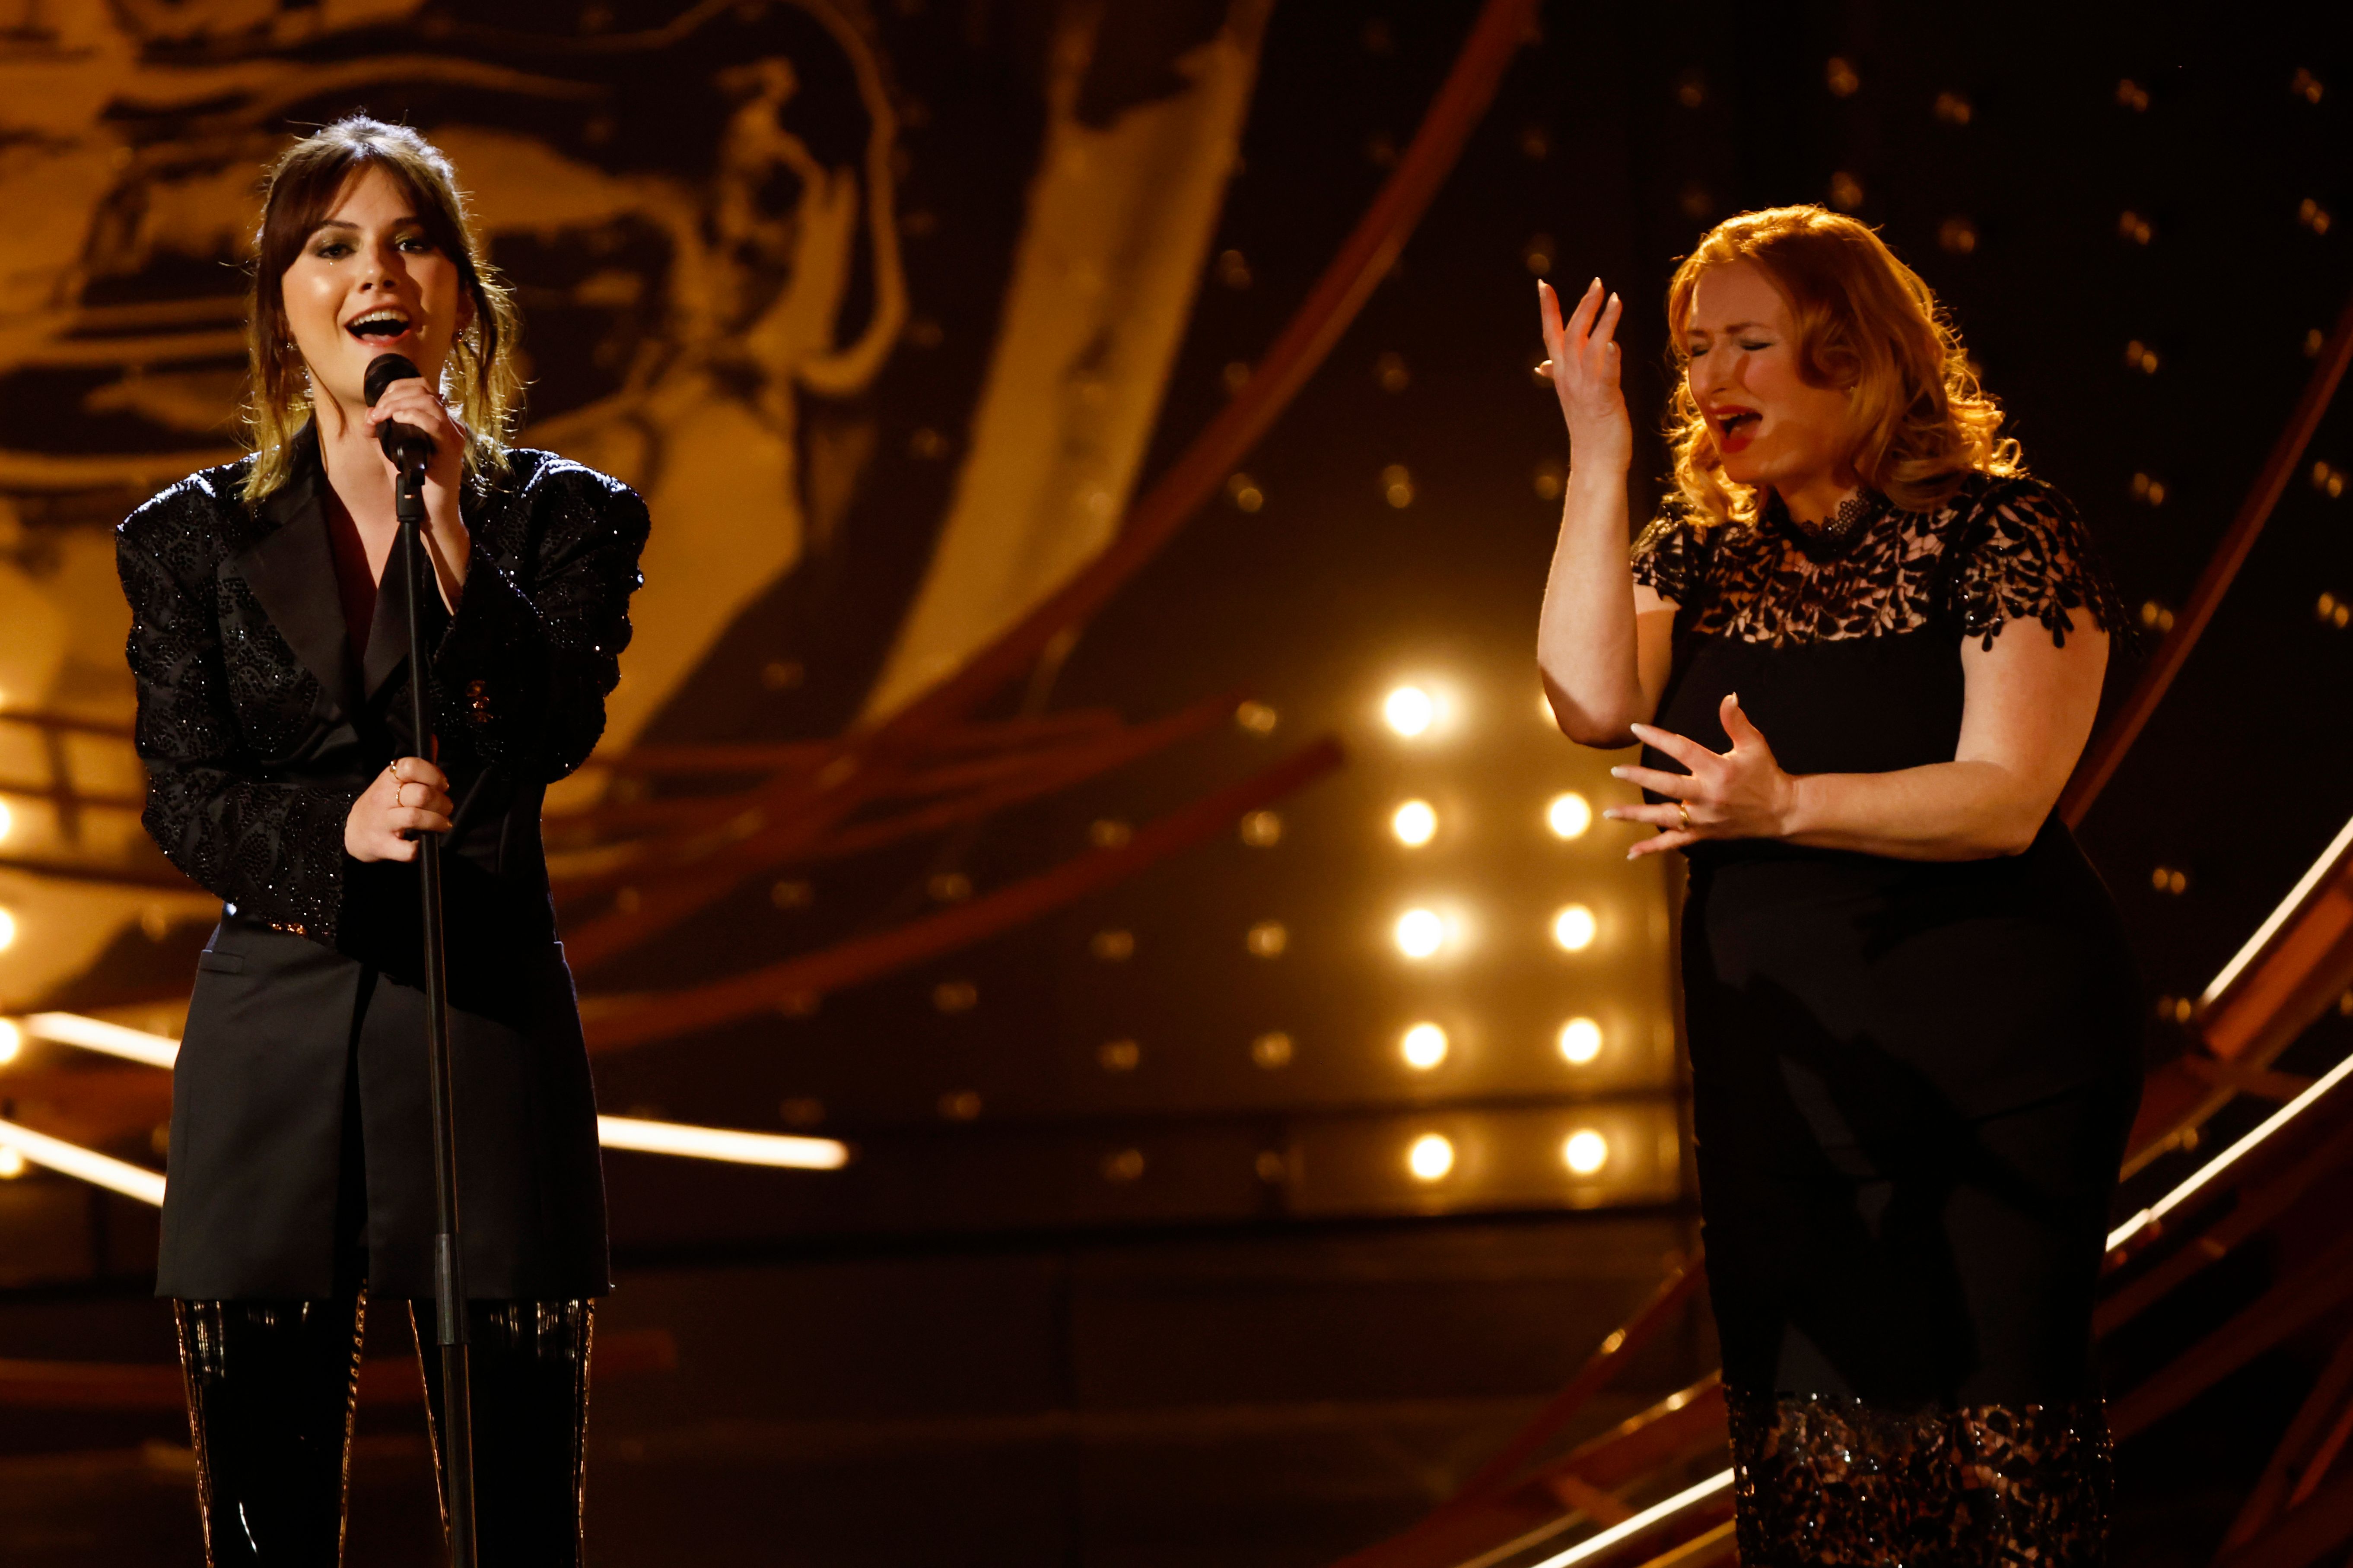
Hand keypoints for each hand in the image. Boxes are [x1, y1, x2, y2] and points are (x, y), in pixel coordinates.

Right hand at [346, 755, 453, 862]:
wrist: (353, 833)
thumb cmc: (382, 805)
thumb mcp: (394, 781)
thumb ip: (417, 764)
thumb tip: (433, 740)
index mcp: (388, 779)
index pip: (410, 766)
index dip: (433, 773)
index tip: (442, 784)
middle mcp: (383, 799)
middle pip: (420, 794)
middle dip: (442, 802)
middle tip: (445, 808)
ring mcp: (382, 823)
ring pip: (415, 817)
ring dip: (436, 822)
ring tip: (442, 824)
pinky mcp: (383, 846)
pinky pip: (406, 849)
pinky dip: (419, 848)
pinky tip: (422, 843)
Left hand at [364, 374, 471, 597]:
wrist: (430, 513)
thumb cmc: (415, 486)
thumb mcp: (392, 453)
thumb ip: (381, 433)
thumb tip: (368, 416)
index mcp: (437, 422)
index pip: (420, 389)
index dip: (395, 390)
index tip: (376, 407)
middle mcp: (448, 424)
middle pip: (424, 389)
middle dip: (393, 396)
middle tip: (376, 413)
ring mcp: (452, 435)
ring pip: (428, 401)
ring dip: (398, 404)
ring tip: (382, 416)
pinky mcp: (451, 448)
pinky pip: (434, 422)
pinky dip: (413, 415)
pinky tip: (397, 419)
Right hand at [1538, 277, 1632, 471]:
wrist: (1595, 462)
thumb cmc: (1589, 428)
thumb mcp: (1573, 397)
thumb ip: (1560, 375)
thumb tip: (1543, 365)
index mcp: (1562, 375)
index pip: (1550, 335)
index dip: (1547, 310)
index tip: (1543, 285)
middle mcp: (1569, 378)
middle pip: (1571, 334)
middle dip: (1583, 306)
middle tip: (1597, 282)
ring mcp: (1585, 389)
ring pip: (1588, 348)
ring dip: (1602, 321)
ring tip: (1615, 298)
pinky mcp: (1604, 401)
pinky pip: (1605, 375)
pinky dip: (1609, 357)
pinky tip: (1614, 341)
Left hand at [1602, 694, 1798, 858]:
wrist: (1782, 811)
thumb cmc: (1766, 773)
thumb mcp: (1754, 744)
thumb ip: (1736, 722)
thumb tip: (1728, 697)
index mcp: (1718, 770)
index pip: (1682, 750)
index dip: (1658, 738)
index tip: (1636, 728)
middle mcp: (1708, 795)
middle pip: (1668, 786)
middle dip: (1640, 778)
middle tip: (1616, 771)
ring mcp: (1704, 818)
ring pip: (1665, 817)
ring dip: (1636, 816)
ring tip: (1609, 812)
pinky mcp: (1704, 834)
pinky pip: (1675, 843)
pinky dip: (1653, 848)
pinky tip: (1631, 852)